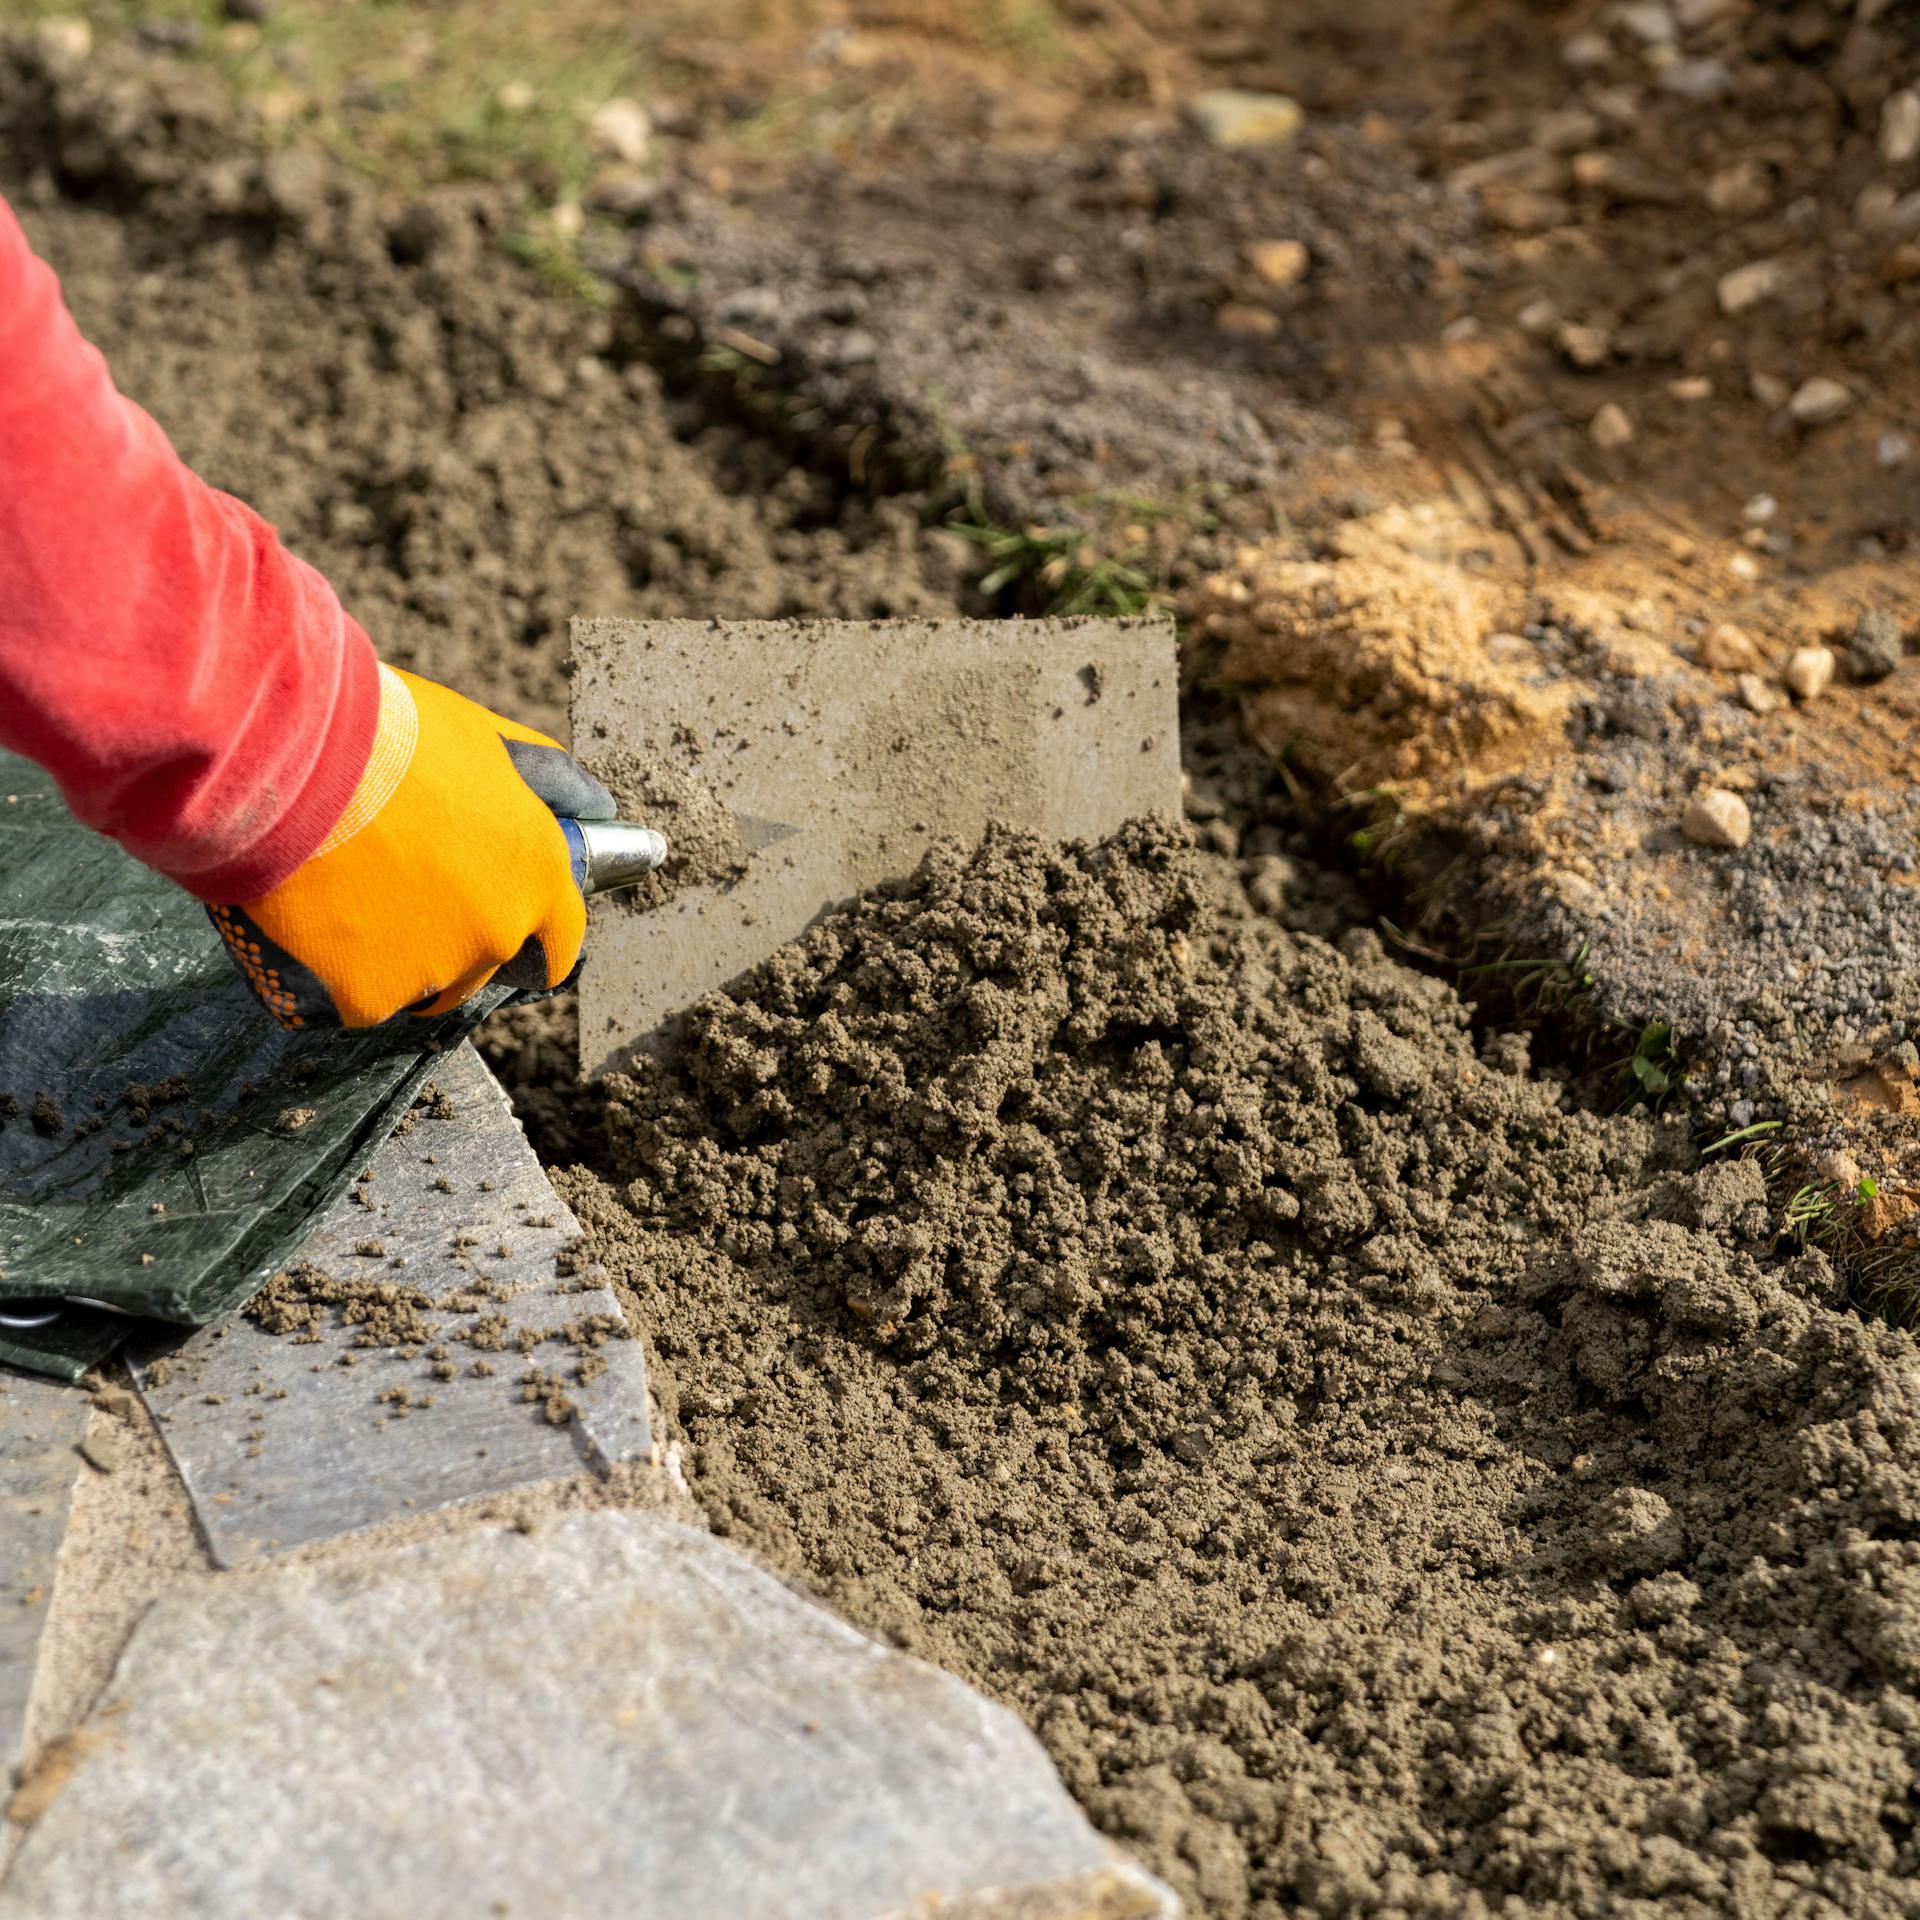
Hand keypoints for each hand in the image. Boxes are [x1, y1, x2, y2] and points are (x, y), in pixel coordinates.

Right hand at [209, 666, 612, 1028]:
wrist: (286, 756)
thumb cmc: (387, 734)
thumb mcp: (484, 740)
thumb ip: (548, 781)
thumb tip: (598, 807)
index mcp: (538, 877)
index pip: (560, 940)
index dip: (529, 929)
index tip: (498, 914)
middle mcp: (498, 935)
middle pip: (482, 964)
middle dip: (449, 935)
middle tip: (393, 881)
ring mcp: (433, 974)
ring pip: (415, 983)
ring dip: (391, 954)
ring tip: (343, 889)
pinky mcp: (363, 1000)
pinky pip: (350, 996)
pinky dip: (329, 969)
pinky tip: (305, 914)